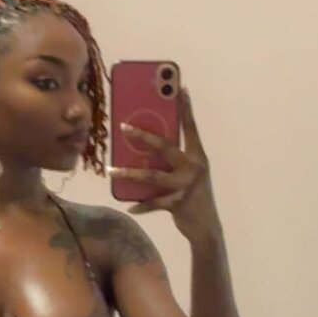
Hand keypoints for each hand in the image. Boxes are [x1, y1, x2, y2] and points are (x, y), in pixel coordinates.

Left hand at [107, 87, 220, 242]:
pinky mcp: (178, 203)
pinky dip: (141, 205)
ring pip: (152, 175)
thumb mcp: (189, 174)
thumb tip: (145, 149)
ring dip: (129, 173)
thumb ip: (174, 160)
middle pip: (165, 146)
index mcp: (198, 155)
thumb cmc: (194, 195)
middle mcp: (193, 167)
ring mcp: (186, 184)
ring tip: (111, 170)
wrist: (206, 227)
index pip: (190, 128)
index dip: (186, 109)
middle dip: (143, 136)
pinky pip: (154, 202)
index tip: (181, 89)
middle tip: (123, 127)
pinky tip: (130, 206)